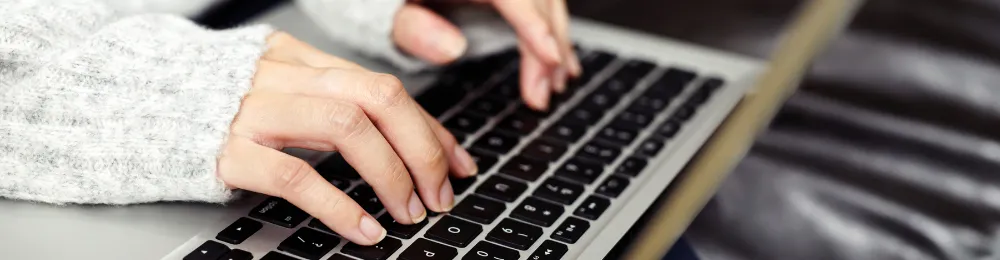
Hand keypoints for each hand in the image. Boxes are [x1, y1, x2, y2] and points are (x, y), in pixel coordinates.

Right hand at [218, 32, 477, 244]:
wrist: (122, 103)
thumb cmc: (206, 104)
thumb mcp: (274, 88)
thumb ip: (327, 103)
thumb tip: (397, 142)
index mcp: (298, 59)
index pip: (383, 87)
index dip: (430, 129)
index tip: (458, 163)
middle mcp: (281, 76)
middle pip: (377, 98)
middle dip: (422, 148)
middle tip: (441, 193)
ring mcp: (252, 110)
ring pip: (346, 128)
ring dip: (392, 174)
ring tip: (410, 211)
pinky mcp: (226, 150)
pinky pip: (296, 176)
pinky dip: (340, 206)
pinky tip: (365, 230)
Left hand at [392, 0, 580, 110]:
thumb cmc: (378, 1)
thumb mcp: (385, 14)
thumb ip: (413, 28)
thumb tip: (453, 50)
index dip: (536, 26)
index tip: (550, 59)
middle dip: (550, 44)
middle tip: (544, 93)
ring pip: (544, 0)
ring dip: (555, 39)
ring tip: (555, 83)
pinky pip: (536, 2)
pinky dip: (548, 29)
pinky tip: (553, 57)